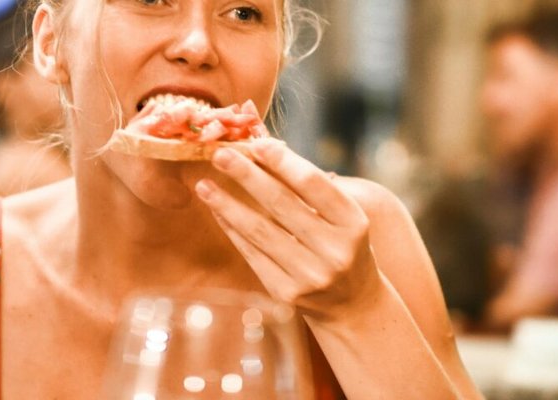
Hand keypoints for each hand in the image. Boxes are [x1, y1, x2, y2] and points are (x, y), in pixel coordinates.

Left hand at [195, 139, 377, 320]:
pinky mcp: (287, 293)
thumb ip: (307, 185)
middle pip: (282, 204)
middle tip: (220, 155)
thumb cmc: (342, 243)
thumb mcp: (340, 215)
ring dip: (227, 205)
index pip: (313, 184)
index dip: (283, 161)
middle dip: (247, 176)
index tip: (256, 143)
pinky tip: (218, 212)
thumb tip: (263, 148)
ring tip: (204, 186)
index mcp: (353, 222)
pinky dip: (232, 230)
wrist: (352, 301)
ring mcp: (310, 275)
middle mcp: (335, 251)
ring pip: (260, 231)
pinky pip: (252, 254)